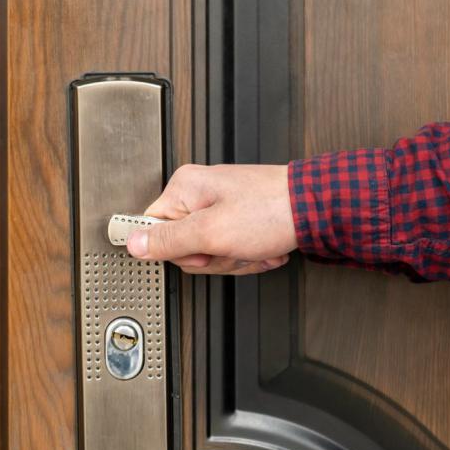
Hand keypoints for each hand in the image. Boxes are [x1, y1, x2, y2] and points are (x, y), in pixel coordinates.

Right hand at [126, 164, 296, 274]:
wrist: (317, 210)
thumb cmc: (270, 211)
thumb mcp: (211, 233)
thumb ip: (168, 240)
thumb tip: (133, 243)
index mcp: (184, 189)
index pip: (154, 229)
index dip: (178, 250)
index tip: (199, 251)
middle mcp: (198, 194)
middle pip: (184, 246)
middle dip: (212, 258)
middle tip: (232, 248)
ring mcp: (219, 206)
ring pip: (209, 252)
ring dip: (234, 259)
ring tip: (252, 247)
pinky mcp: (237, 218)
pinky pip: (229, 249)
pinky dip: (248, 255)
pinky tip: (262, 249)